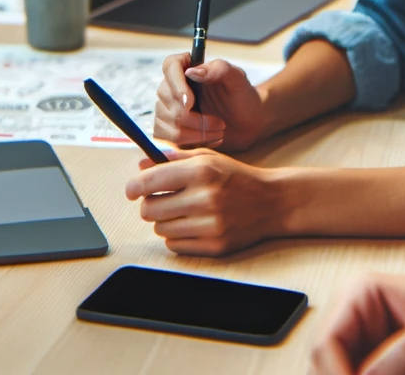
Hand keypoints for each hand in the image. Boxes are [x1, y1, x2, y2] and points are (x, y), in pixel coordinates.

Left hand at [124, 149, 284, 255]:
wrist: (273, 202)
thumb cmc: (236, 178)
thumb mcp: (209, 159)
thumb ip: (173, 158)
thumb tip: (141, 163)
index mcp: (202, 171)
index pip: (151, 181)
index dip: (134, 186)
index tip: (131, 190)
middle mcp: (205, 198)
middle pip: (149, 209)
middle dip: (150, 204)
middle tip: (162, 201)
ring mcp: (211, 224)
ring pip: (160, 228)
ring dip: (166, 221)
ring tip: (184, 212)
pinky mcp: (215, 246)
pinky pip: (175, 246)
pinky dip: (178, 237)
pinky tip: (193, 225)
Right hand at [155, 52, 269, 149]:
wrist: (247, 124)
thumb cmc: (243, 97)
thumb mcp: (238, 79)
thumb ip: (219, 69)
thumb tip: (192, 71)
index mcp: (189, 67)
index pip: (170, 65)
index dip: (176, 84)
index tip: (190, 101)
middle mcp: (173, 86)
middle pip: (166, 100)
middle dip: (194, 118)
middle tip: (220, 123)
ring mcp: (168, 108)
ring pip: (166, 123)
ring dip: (195, 133)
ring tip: (218, 132)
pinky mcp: (168, 129)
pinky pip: (166, 138)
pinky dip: (189, 143)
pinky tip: (208, 139)